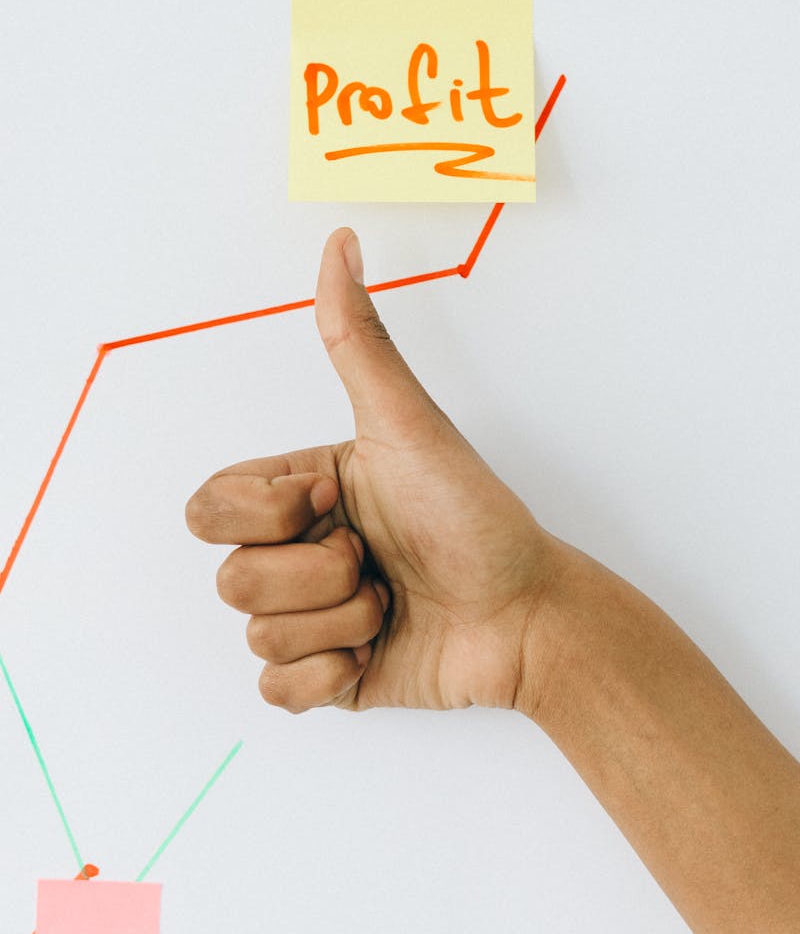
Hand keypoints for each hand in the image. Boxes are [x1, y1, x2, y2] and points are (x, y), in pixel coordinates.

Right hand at [185, 227, 560, 713]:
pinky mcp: (326, 678)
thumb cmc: (476, 518)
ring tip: (392, 604)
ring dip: (341, 621)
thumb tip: (339, 243)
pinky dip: (330, 675)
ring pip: (259, 636)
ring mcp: (309, 619)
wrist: (526, 615)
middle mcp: (296, 555)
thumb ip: (358, 341)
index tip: (337, 501)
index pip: (211, 508)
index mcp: (299, 495)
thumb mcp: (410, 426)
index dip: (269, 514)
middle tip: (376, 560)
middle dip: (316, 575)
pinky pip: (276, 691)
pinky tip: (377, 652)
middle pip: (231, 579)